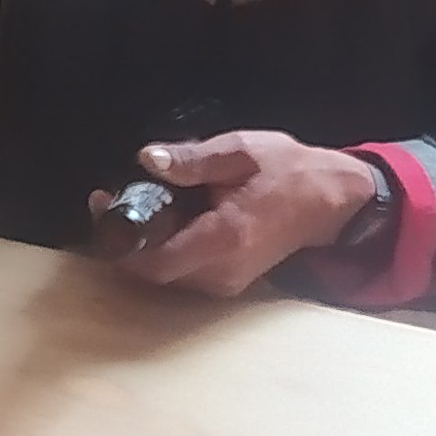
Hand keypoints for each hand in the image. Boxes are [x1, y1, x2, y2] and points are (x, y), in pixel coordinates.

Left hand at [109, 133, 379, 297]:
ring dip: (144, 246)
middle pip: (152, 272)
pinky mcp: (229, 284)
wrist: (332, 201)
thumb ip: (192, 159)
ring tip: (138, 205)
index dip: (120, 242)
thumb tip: (147, 159)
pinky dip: (166, 250)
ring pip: (165, 276)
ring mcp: (226, 283)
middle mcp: (221, 272)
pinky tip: (167, 220)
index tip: (104, 206)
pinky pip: (183, 274)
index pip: (153, 262)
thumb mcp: (241, 151)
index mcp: (223, 239)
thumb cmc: (288, 171)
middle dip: (126, 241)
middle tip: (111, 200)